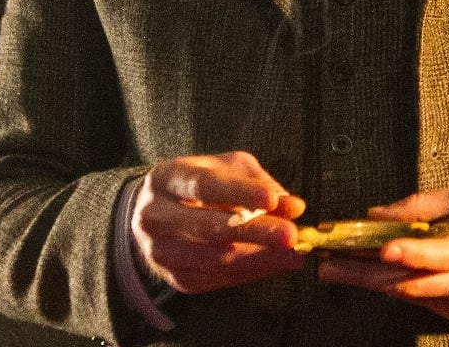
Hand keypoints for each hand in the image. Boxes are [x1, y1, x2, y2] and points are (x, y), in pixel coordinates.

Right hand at [130, 150, 306, 293]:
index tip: (272, 199)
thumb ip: (258, 183)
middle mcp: (157, 216)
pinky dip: (250, 272)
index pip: (205, 186)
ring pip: (215, 259)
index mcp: (168, 179)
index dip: (240, 193)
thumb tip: (293, 206)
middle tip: (291, 235)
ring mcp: (161, 251)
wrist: (155, 214)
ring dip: (259, 258)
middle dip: (255, 232)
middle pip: (210, 228)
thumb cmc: (199, 184)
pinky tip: (276, 265)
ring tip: (293, 255)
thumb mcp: (225, 168)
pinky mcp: (174, 277)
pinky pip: (216, 279)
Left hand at [314, 182, 448, 322]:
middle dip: (365, 272)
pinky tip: (369, 276)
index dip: (413, 252)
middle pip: (412, 281)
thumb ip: (429, 205)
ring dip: (369, 282)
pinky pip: (421, 301)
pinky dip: (395, 287)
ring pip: (409, 295)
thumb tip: (379, 213)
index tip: (383, 247)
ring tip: (333, 270)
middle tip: (326, 264)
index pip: (443, 254)